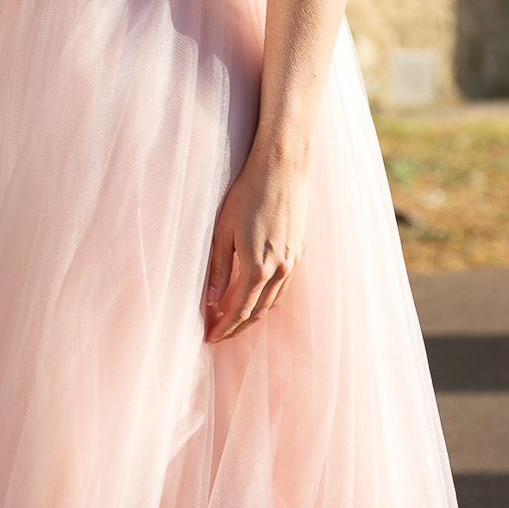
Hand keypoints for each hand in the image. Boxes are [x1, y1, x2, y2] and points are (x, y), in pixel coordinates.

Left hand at [203, 153, 308, 342]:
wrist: (282, 170)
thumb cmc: (247, 194)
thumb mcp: (223, 230)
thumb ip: (217, 267)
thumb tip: (210, 300)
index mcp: (258, 267)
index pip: (239, 310)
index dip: (224, 327)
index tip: (209, 337)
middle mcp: (279, 270)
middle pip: (257, 312)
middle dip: (237, 328)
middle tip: (219, 334)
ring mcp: (293, 263)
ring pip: (272, 303)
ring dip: (253, 316)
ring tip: (234, 322)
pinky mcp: (299, 252)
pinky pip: (283, 288)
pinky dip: (268, 300)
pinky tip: (256, 298)